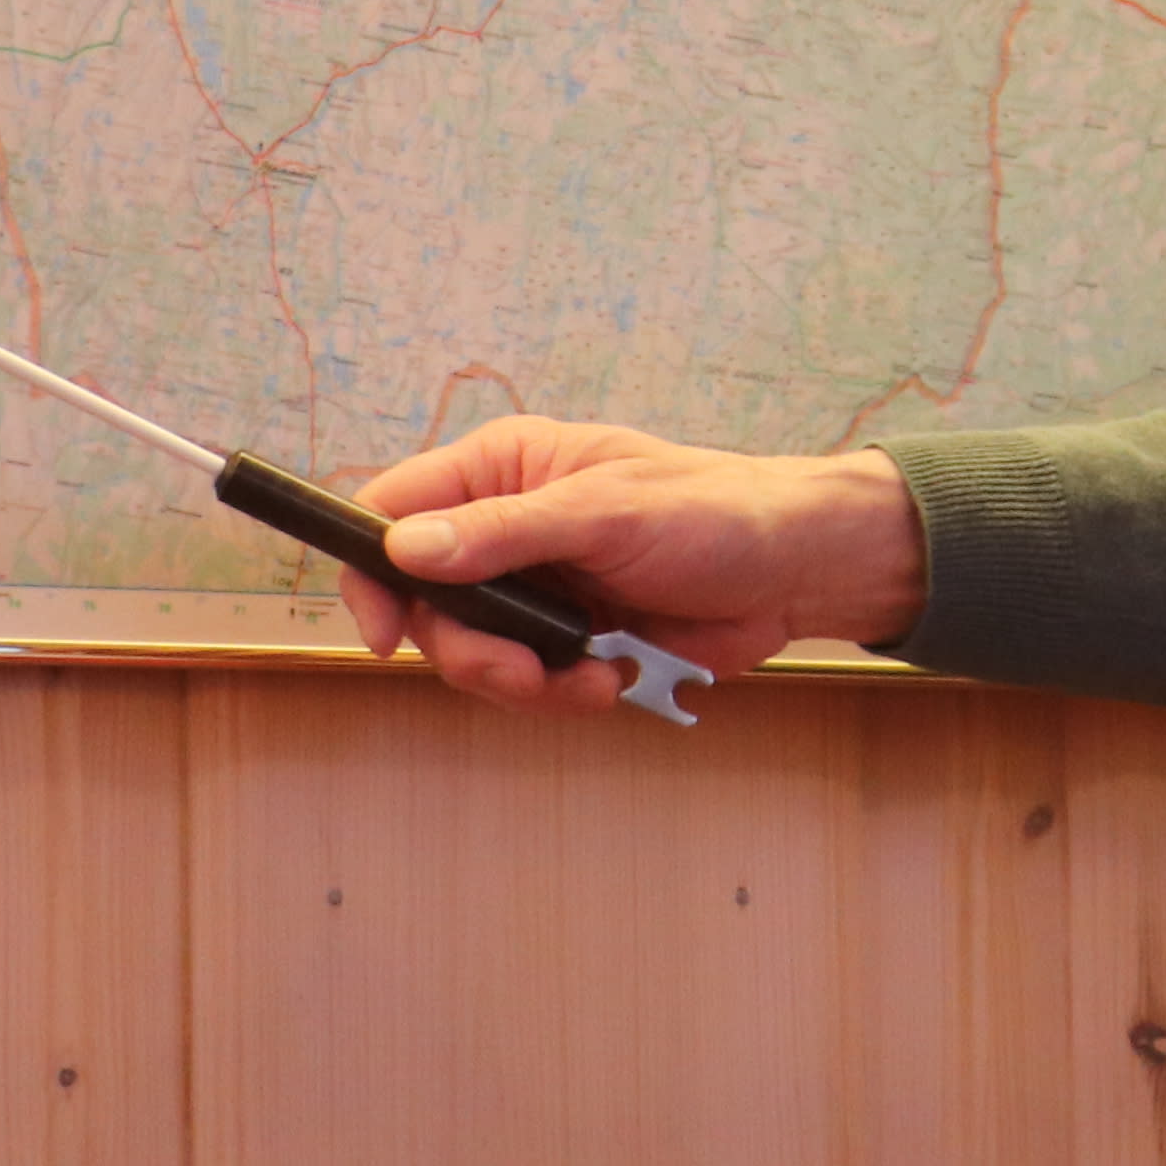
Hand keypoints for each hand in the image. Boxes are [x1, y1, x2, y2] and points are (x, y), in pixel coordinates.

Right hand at [339, 418, 927, 718]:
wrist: (794, 571)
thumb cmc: (711, 511)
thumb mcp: (605, 513)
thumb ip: (505, 534)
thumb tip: (407, 550)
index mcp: (501, 470)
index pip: (392, 509)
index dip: (372, 571)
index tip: (387, 633)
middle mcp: (505, 529)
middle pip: (424, 604)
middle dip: (470, 651)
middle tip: (523, 671)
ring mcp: (535, 590)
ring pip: (473, 655)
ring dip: (522, 682)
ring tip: (587, 677)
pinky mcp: (568, 640)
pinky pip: (527, 685)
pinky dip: (562, 696)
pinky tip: (611, 681)